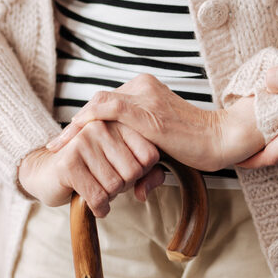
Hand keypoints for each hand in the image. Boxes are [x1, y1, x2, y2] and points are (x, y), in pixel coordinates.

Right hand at [19, 121, 163, 215]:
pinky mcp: (68, 163)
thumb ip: (148, 175)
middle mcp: (101, 127)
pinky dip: (100, 208)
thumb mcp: (123, 167)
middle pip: (134, 171)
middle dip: (124, 186)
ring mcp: (83, 142)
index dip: (142, 173)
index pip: (150, 155)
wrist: (46, 172)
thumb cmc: (91, 169)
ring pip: (115, 185)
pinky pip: (97, 196)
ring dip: (110, 197)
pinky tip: (95, 206)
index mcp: (118, 122)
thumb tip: (145, 193)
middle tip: (109, 184)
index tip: (124, 172)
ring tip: (99, 189)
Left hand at [45, 74, 264, 171]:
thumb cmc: (198, 146)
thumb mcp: (163, 149)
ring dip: (75, 127)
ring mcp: (144, 97)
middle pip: (98, 102)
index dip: (85, 122)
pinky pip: (107, 109)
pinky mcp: (146, 111)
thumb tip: (139, 190)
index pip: (107, 102)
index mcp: (146, 89)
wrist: (221, 139)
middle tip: (56, 145)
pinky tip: (73, 138)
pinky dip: (87, 122)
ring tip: (57, 146)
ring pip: (98, 105)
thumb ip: (146, 159)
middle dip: (75, 126)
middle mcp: (142, 87)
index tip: (69, 141)